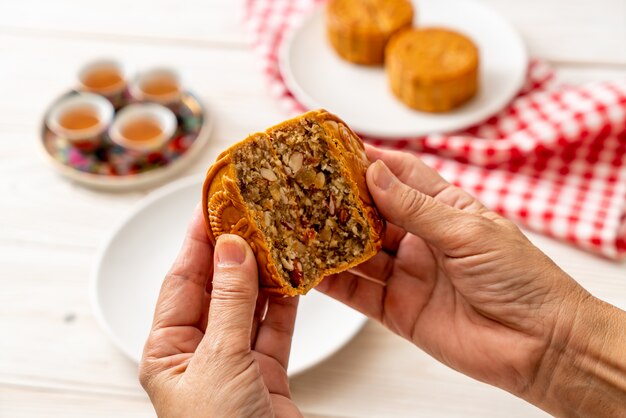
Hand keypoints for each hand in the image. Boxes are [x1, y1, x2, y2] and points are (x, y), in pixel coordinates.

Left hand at [139, 206, 301, 417]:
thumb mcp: (220, 360)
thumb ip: (230, 302)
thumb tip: (232, 247)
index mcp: (167, 350)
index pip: (182, 281)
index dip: (197, 240)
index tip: (212, 202)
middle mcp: (198, 352)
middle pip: (217, 288)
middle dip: (235, 251)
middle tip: (253, 211)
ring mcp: (234, 361)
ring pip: (250, 304)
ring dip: (265, 271)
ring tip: (278, 234)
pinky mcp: (267, 371)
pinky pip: (276, 326)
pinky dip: (287, 300)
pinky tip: (296, 273)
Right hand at [317, 146, 590, 402]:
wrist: (540, 345)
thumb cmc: (520, 279)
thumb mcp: (468, 232)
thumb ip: (416, 208)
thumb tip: (374, 175)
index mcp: (445, 210)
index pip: (401, 175)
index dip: (370, 160)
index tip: (335, 147)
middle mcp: (421, 239)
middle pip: (372, 213)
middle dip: (340, 200)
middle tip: (304, 187)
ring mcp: (407, 274)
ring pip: (358, 252)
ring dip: (329, 240)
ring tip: (296, 224)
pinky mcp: (397, 309)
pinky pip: (358, 292)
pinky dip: (333, 281)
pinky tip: (308, 269)